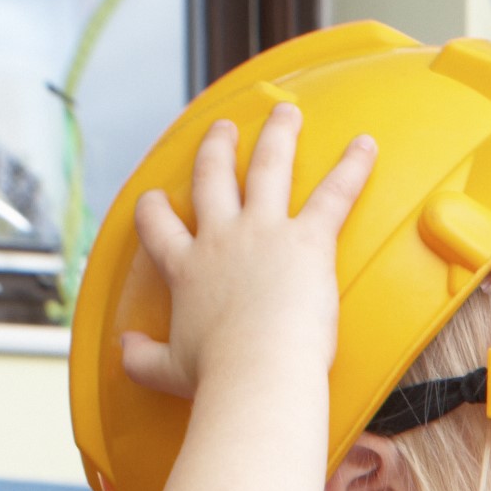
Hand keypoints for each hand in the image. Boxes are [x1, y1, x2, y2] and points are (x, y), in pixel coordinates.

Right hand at [113, 105, 378, 401]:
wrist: (257, 373)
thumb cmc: (218, 378)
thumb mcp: (167, 370)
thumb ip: (141, 358)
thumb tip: (124, 350)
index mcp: (186, 269)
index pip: (159, 227)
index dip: (154, 209)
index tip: (154, 198)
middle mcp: (220, 238)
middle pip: (213, 178)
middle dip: (216, 148)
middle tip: (221, 127)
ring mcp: (263, 231)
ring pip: (267, 167)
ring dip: (277, 135)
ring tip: (285, 112)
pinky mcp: (307, 238)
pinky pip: (334, 193)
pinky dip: (353, 168)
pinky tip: (366, 146)